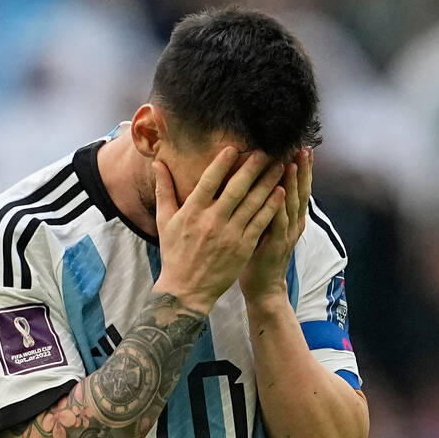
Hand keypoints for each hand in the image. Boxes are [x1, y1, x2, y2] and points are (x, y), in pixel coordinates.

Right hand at [153, 147, 285, 312]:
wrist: (186, 290)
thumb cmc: (174, 254)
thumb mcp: (164, 221)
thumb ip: (164, 190)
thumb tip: (158, 162)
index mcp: (192, 211)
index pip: (209, 180)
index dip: (223, 162)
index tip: (235, 147)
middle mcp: (212, 220)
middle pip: (236, 187)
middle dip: (253, 167)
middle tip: (266, 150)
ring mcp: (230, 234)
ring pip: (253, 202)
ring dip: (268, 181)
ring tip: (279, 165)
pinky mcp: (243, 247)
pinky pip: (260, 221)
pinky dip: (271, 206)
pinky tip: (280, 192)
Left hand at [241, 147, 311, 306]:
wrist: (263, 288)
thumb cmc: (259, 256)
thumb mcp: (265, 226)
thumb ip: (265, 206)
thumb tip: (257, 182)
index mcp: (290, 218)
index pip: (298, 188)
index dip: (301, 168)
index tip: (301, 147)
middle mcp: (293, 224)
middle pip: (301, 191)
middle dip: (303, 169)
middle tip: (303, 147)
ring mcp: (287, 235)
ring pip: (292, 203)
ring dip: (294, 182)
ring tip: (294, 161)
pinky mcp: (276, 245)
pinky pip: (279, 223)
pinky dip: (281, 207)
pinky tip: (282, 191)